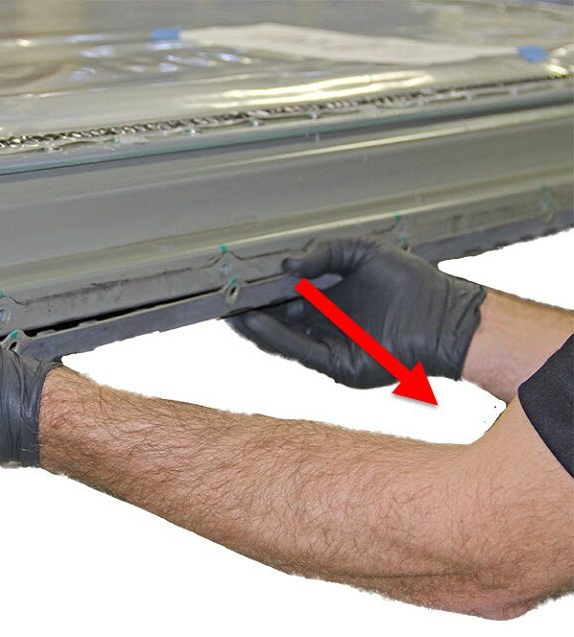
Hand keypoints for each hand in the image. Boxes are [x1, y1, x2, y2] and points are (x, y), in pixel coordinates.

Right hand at [228, 239, 485, 387]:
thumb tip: (287, 264)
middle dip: (249, 309)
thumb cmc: (413, 282)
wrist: (447, 316)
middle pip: (276, 319)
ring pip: (281, 338)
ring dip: (254, 327)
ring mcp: (329, 346)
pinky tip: (256, 322)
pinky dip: (275, 338)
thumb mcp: (362, 252)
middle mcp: (325, 325)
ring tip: (230, 311)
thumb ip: (323, 253)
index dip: (261, 290)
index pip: (285, 296)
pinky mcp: (337, 365)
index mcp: (329, 299)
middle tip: (222, 297)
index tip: (238, 279)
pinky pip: (299, 351)